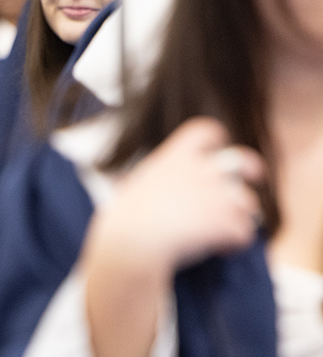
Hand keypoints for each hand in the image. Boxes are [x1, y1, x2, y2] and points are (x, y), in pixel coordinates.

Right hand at [90, 117, 263, 276]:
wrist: (132, 242)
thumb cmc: (124, 220)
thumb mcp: (136, 187)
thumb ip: (157, 182)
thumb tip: (147, 188)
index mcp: (175, 158)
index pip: (205, 131)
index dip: (215, 138)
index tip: (217, 146)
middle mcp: (200, 172)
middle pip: (242, 160)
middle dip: (253, 167)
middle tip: (257, 175)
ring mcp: (215, 196)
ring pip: (248, 202)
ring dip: (241, 217)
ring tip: (226, 232)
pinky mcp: (225, 223)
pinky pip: (245, 232)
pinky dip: (235, 243)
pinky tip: (221, 250)